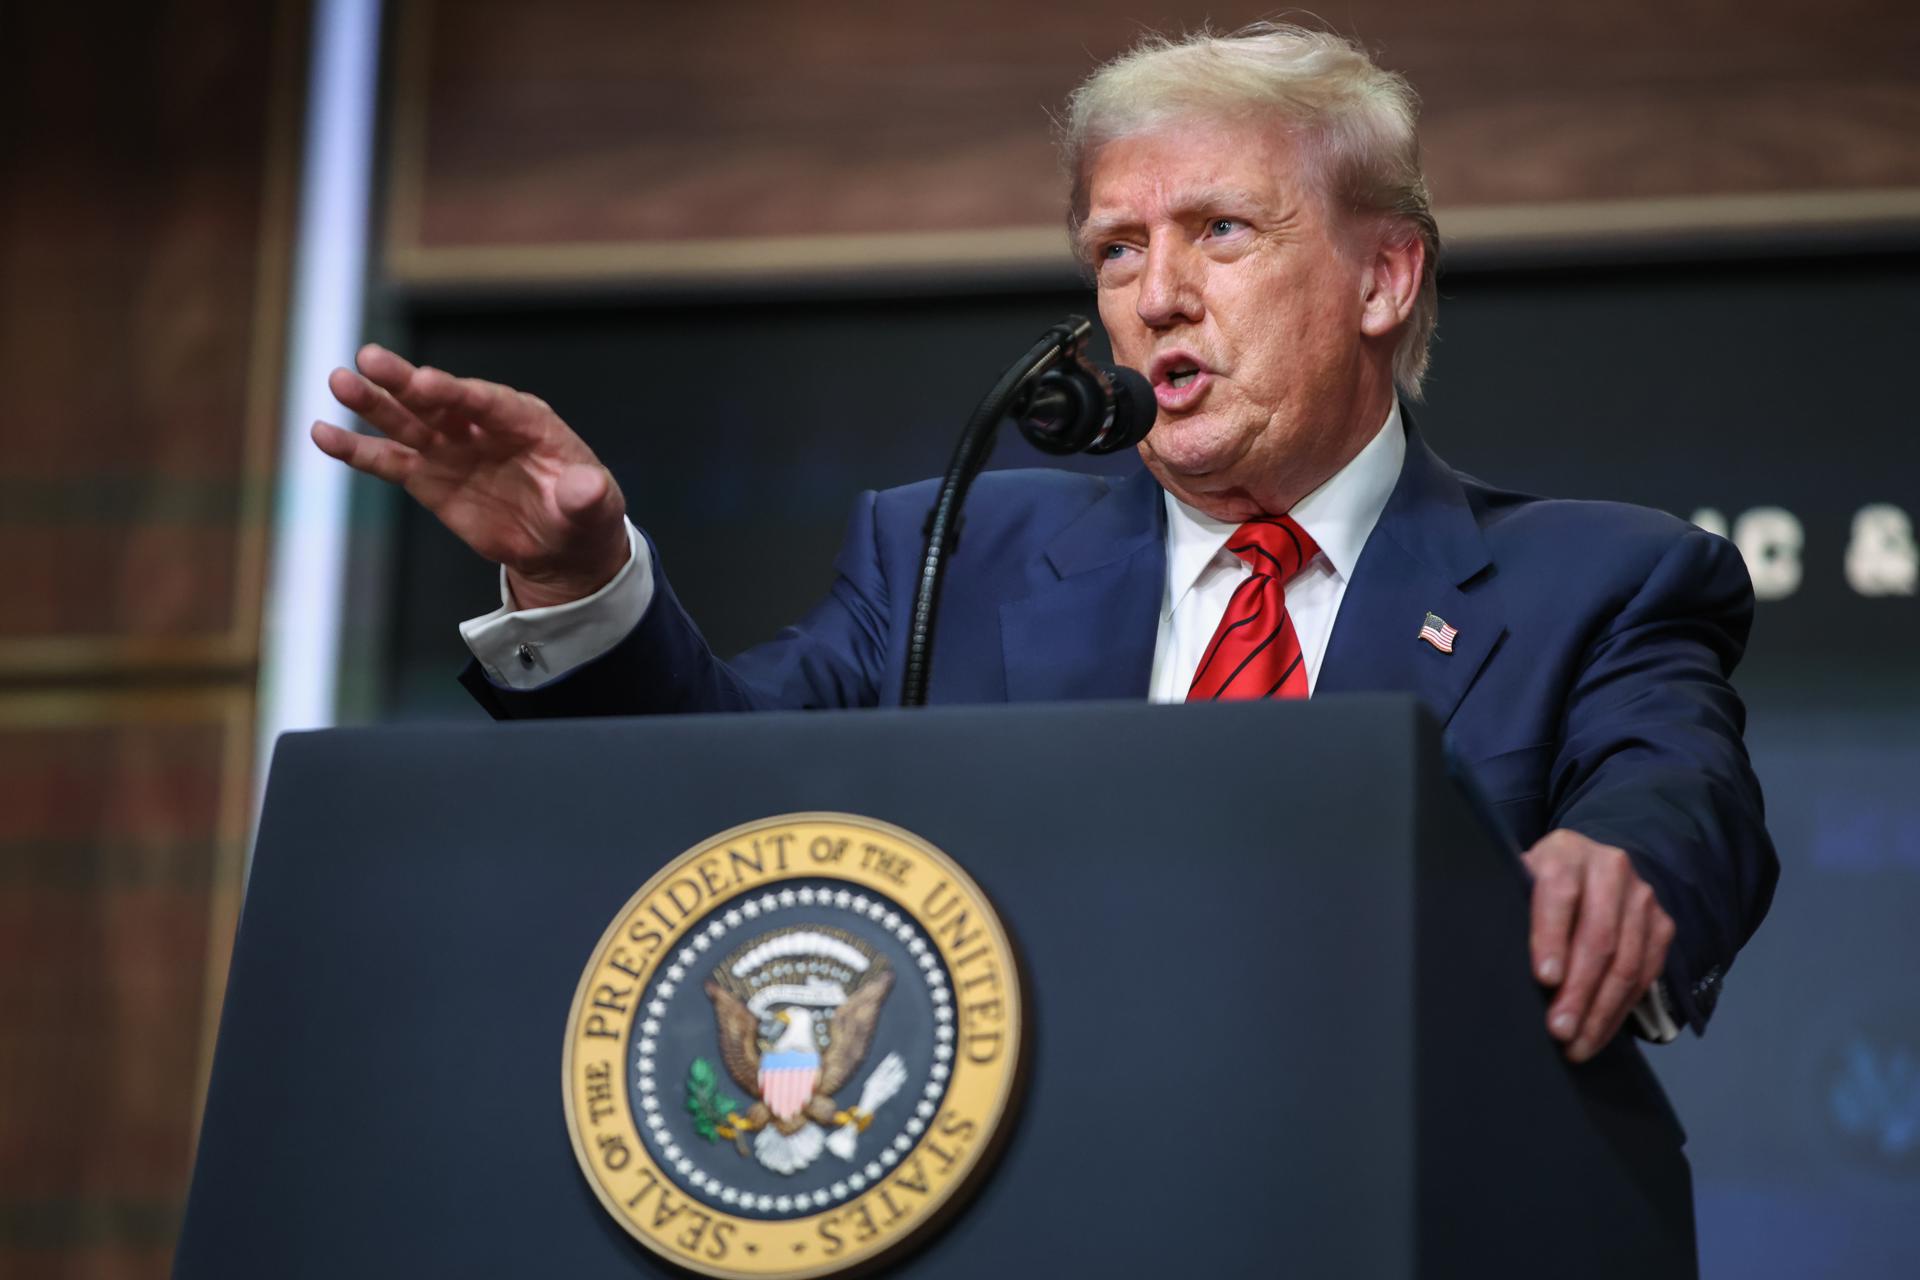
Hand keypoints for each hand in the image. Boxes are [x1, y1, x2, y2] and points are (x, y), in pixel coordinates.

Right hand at [311, 344, 629, 607]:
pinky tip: (322, 433)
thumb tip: (588, 488)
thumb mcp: (595, 507)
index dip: (455, 391)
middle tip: (370, 359)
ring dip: (373, 404)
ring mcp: (451, 448)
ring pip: (407, 421)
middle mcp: (480, 425)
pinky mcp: (428, 477)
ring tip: (339, 381)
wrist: (561, 546)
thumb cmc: (583, 514)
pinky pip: (388, 461)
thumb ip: (586, 495)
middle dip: (405, 380)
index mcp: (525, 421)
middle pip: (438, 398)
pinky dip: (357, 450)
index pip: (486, 401)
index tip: (424, 383)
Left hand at [1521, 829, 1675, 1063]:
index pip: (1560, 895)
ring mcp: (1642, 897)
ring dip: (1601, 1011)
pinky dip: (1621, 1010)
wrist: (1589, 864)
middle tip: (1559, 1029)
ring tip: (1577, 1044)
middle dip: (1578, 991)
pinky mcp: (1662, 924)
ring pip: (1627, 963)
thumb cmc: (1539, 882)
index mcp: (1565, 853)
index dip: (1551, 938)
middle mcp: (1610, 869)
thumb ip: (1511, 905)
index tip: (1544, 979)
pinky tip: (1599, 1032)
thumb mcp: (1518, 880)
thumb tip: (1490, 952)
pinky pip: (1646, 975)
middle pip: (1599, 938)